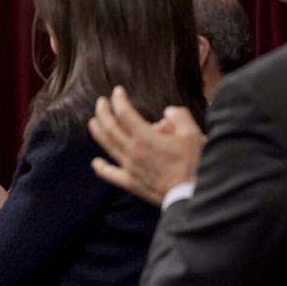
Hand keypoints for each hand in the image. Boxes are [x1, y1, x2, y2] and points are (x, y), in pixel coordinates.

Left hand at [87, 87, 204, 204]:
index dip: (119, 100)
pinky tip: (96, 163)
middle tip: (101, 102)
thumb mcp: (191, 134)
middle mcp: (132, 151)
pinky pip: (111, 175)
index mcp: (144, 137)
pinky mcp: (131, 183)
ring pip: (108, 147)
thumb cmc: (194, 164)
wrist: (192, 194)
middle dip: (103, 112)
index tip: (118, 91)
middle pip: (110, 128)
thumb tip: (168, 113)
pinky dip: (101, 168)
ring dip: (98, 132)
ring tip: (93, 122)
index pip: (124, 113)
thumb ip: (179, 117)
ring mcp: (129, 168)